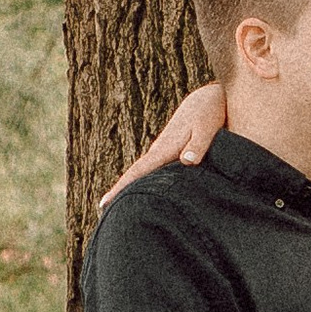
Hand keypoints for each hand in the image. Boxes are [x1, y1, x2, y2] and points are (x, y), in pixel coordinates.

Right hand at [100, 81, 229, 209]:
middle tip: (103, 212)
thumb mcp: (206, 128)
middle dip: (120, 192)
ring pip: (145, 174)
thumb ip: (198, 145)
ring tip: (118, 208)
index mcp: (164, 149)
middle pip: (135, 176)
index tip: (104, 202)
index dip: (122, 187)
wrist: (205, 99)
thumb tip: (187, 160)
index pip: (138, 171)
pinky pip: (155, 171)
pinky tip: (145, 192)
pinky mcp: (171, 153)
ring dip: (132, 187)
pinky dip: (146, 181)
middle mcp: (159, 152)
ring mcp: (163, 152)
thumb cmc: (207, 114)